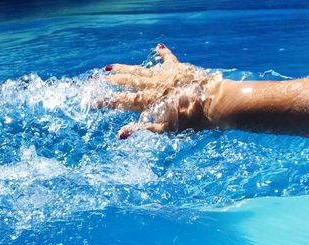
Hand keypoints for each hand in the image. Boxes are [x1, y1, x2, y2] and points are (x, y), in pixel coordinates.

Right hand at [95, 44, 222, 138]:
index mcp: (149, 102)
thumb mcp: (165, 129)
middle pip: (128, 82)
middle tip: (98, 78)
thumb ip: (142, 128)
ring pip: (141, 70)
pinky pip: (169, 59)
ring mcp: (165, 75)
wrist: (214, 103)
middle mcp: (154, 86)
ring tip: (111, 66)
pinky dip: (163, 54)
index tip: (94, 102)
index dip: (107, 102)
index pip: (122, 102)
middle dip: (112, 81)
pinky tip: (158, 47)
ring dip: (125, 68)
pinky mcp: (180, 69)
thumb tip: (121, 134)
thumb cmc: (191, 121)